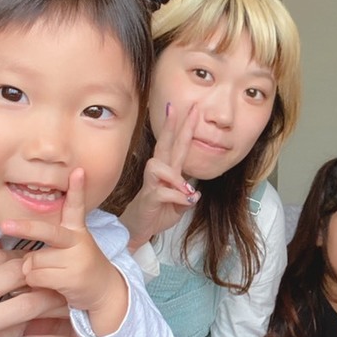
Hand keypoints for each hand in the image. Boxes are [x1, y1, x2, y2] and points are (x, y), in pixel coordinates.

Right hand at [0, 246, 63, 336]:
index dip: (14, 257)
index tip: (29, 261)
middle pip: (15, 273)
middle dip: (39, 273)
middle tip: (54, 275)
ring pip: (23, 305)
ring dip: (43, 301)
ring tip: (59, 298)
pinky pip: (10, 336)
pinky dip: (22, 329)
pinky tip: (30, 327)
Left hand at [4, 168, 125, 319]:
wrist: (105, 292)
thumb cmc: (79, 267)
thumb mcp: (71, 249)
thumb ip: (50, 244)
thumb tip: (22, 257)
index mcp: (78, 230)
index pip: (76, 206)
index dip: (77, 188)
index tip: (78, 171)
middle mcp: (78, 241)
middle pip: (47, 232)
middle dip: (25, 228)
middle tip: (5, 225)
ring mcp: (76, 260)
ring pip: (33, 261)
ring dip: (32, 270)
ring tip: (50, 275)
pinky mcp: (71, 278)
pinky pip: (35, 277)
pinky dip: (35, 283)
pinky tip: (50, 285)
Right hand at [120, 102, 199, 248]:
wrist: (140, 228)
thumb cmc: (158, 211)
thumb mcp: (180, 204)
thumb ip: (188, 196)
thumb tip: (195, 193)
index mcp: (169, 171)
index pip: (177, 145)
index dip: (183, 128)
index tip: (190, 109)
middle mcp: (159, 173)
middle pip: (165, 145)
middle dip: (172, 126)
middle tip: (177, 107)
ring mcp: (152, 183)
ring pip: (160, 166)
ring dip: (176, 177)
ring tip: (187, 191)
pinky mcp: (149, 197)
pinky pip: (164, 191)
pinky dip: (178, 197)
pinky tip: (184, 202)